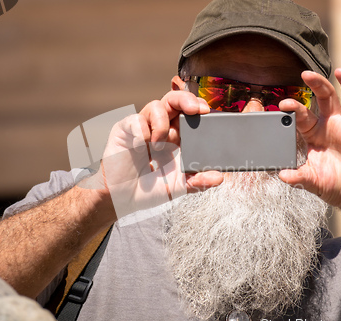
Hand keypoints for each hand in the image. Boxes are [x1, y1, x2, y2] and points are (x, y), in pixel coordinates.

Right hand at [99, 90, 222, 217]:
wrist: (122, 200)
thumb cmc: (148, 190)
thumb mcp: (178, 187)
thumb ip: (198, 181)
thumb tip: (219, 177)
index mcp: (175, 137)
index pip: (188, 113)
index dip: (198, 107)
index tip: (207, 111)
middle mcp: (159, 128)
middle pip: (173, 100)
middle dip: (186, 99)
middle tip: (195, 109)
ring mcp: (142, 128)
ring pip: (155, 106)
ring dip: (162, 124)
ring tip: (159, 145)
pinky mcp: (124, 130)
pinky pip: (135, 120)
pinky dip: (142, 132)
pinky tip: (141, 146)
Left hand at [279, 68, 340, 216]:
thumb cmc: (332, 184)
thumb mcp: (312, 181)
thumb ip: (298, 177)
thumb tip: (281, 175)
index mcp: (314, 133)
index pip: (303, 115)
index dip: (295, 108)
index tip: (285, 104)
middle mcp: (331, 124)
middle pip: (324, 98)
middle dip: (316, 84)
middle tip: (306, 74)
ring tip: (340, 71)